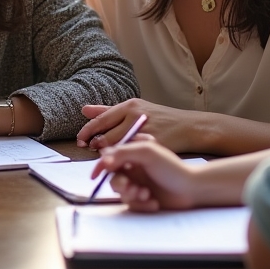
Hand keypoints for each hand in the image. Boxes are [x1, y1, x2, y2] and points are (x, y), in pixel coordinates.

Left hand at [78, 99, 200, 152]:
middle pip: (107, 135)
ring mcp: (145, 132)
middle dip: (95, 145)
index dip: (87, 132)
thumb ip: (108, 111)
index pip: (101, 120)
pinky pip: (132, 156)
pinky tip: (122, 161)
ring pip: (118, 148)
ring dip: (109, 154)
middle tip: (89, 150)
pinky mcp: (154, 146)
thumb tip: (83, 110)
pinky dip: (124, 159)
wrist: (188, 127)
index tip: (80, 141)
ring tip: (105, 157)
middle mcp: (136, 117)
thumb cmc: (159, 118)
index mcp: (129, 107)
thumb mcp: (135, 108)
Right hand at [93, 137, 199, 211]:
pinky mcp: (143, 200)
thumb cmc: (172, 167)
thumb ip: (123, 152)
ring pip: (121, 193)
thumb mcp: (146, 152)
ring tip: (146, 194)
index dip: (101, 166)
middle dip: (120, 184)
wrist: (192, 189)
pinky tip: (154, 201)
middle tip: (130, 186)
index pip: (109, 159)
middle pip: (113, 178)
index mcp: (133, 155)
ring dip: (132, 195)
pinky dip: (142, 204)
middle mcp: (133, 169)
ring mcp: (138, 184)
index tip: (96, 175)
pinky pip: (132, 205)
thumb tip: (102, 159)